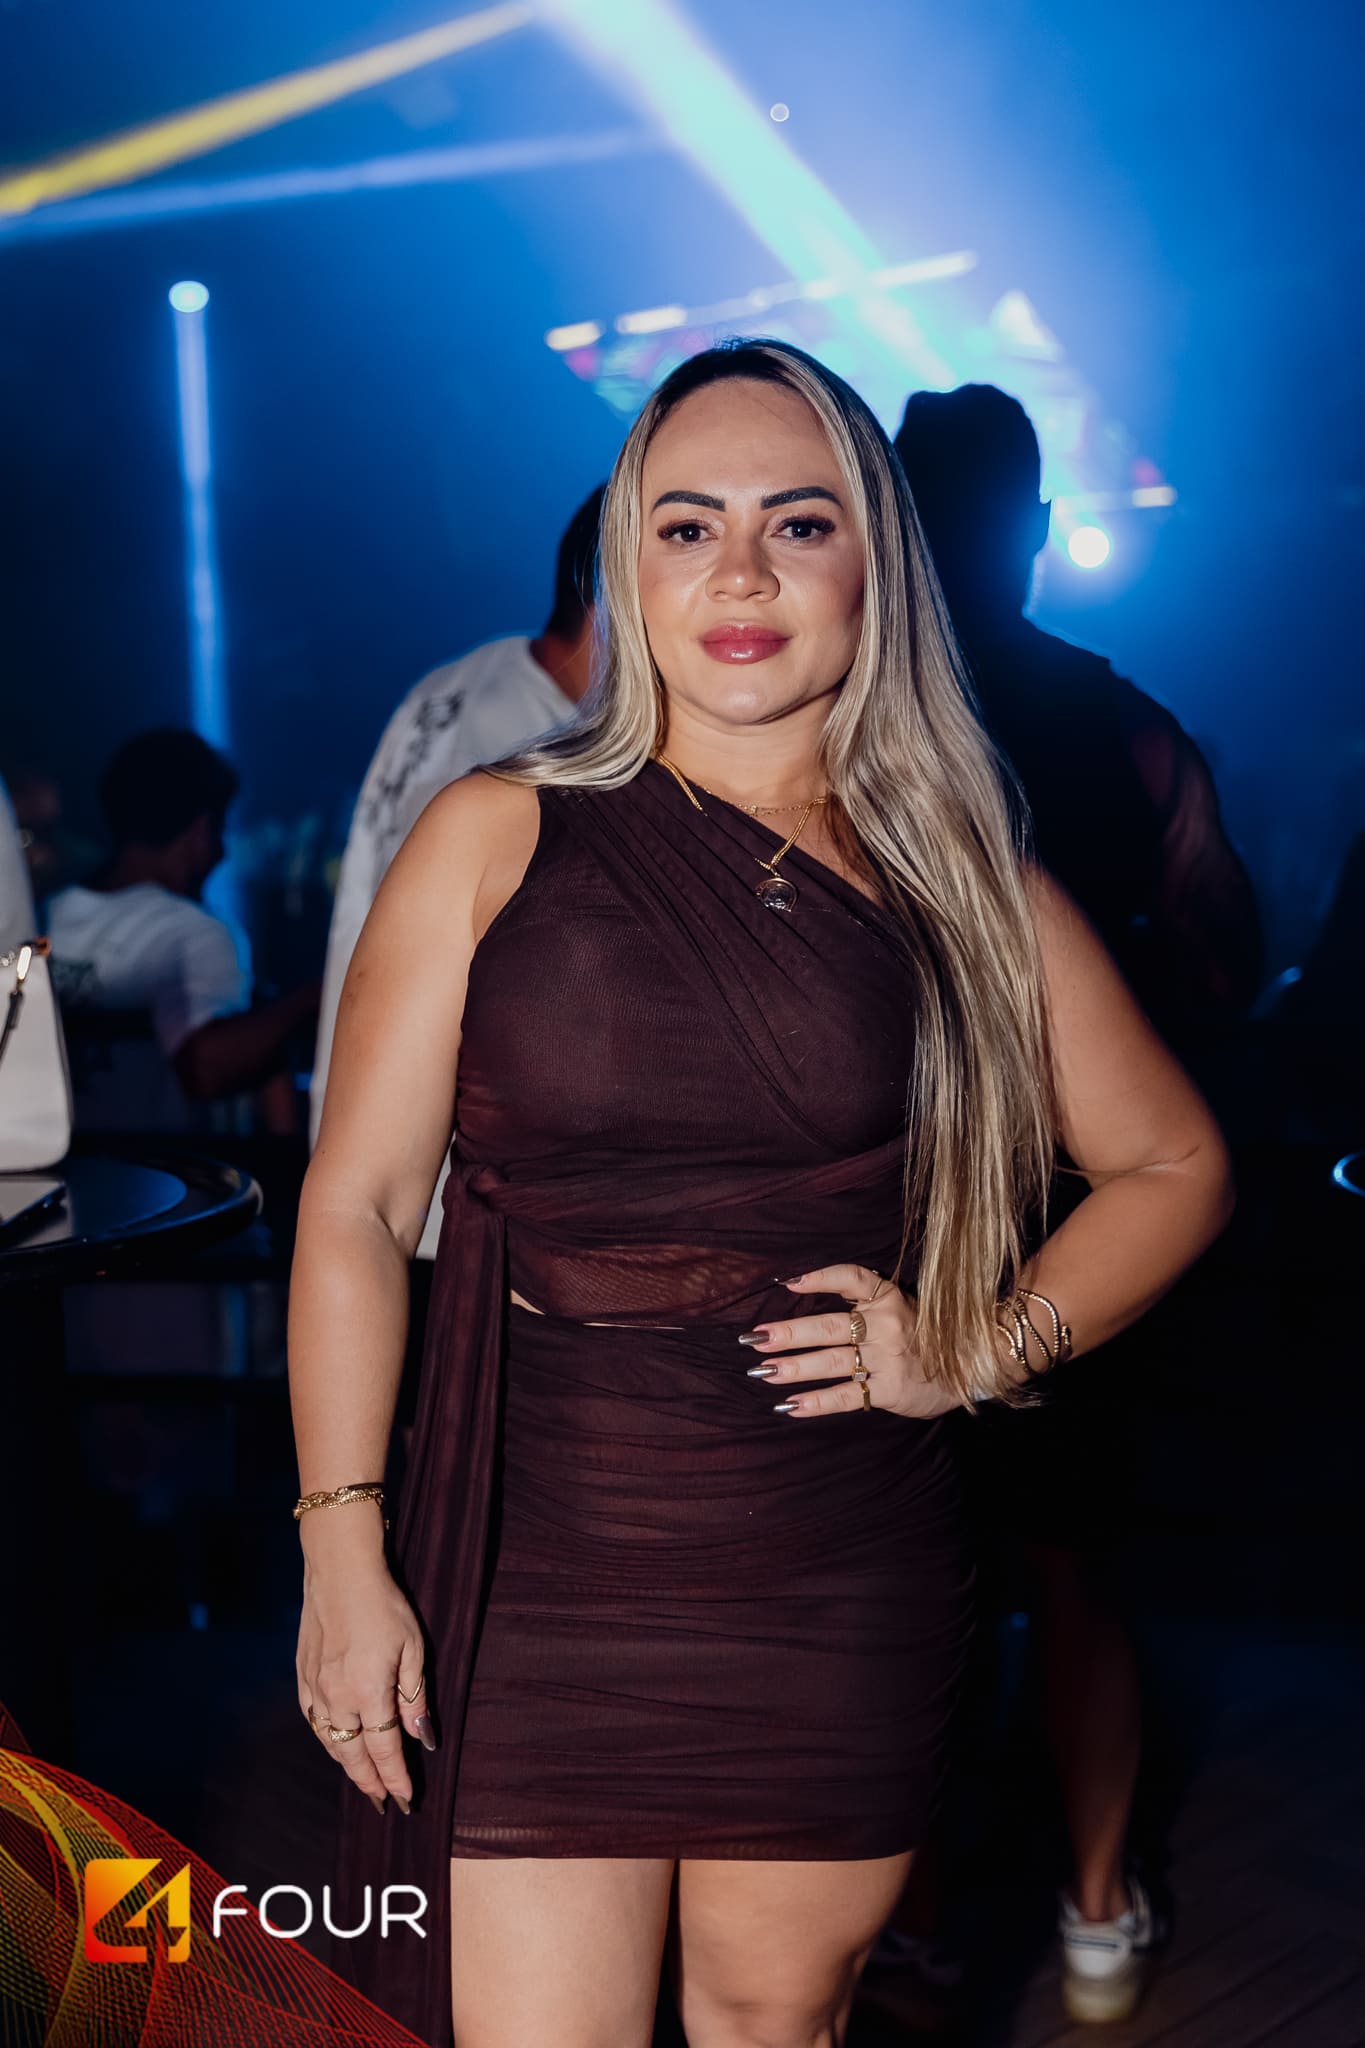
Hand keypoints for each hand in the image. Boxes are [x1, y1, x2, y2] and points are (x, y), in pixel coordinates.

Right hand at [296, 1554, 435, 1814]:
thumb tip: (423, 1738)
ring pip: (330, 1743)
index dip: (396, 1778)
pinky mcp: (302, 1676)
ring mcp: (316, 1688)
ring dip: (348, 1766)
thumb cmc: (384, 1605)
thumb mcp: (413, 1648)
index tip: (406, 1799)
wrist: (339, 1571)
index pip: (385, 1750)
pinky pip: (314, 1720)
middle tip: (382, 1803)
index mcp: (368, 1692)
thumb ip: (415, 1697)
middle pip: (353, 1756)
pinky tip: (336, 1744)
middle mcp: (337, 1698)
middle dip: (370, 1783)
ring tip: (364, 1780)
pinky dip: (326, 1740)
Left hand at [740, 1261, 957, 1421]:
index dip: (819, 1278)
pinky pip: (847, 1395)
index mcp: (888, 1297)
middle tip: (754, 1338)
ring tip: (762, 1371)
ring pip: (832, 1361)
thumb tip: (803, 1291)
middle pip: (829, 1326)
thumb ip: (864, 1300)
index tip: (787, 1283)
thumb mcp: (901, 1304)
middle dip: (788, 1333)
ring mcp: (888, 1358)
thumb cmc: (925, 1334)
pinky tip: (790, 1405)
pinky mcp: (890, 1389)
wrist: (972, 1365)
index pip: (851, 1277)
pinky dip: (817, 1402)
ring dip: (793, 1367)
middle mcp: (886, 1324)